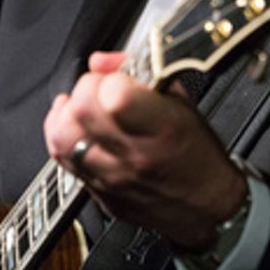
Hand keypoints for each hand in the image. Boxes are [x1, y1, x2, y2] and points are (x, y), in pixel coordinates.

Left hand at [43, 51, 246, 249]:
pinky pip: (64, 162)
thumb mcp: (183, 104)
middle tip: (100, 91)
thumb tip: (102, 61)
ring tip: (79, 108)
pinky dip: (64, 139)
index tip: (120, 80)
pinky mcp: (99, 194)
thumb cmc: (198, 154)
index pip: (114, 96)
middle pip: (80, 111)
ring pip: (62, 138)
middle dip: (86, 90)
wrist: (207, 208)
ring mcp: (113, 178)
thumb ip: (141, 74)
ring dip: (66, 115)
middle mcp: (135, 156)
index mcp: (163, 128)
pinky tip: (76, 130)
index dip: (111, 79)